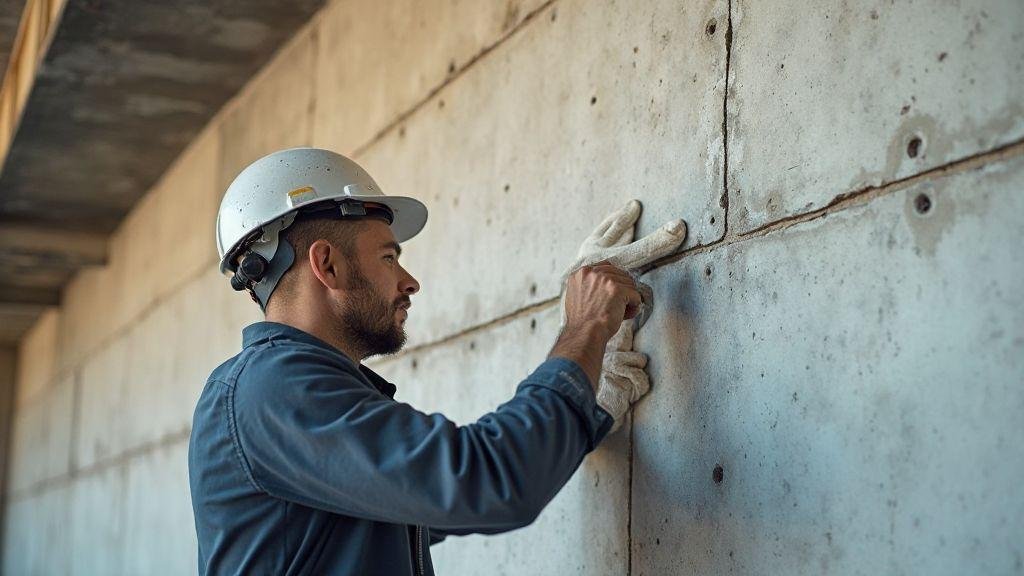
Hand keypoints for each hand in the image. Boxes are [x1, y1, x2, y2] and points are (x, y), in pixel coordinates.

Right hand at [559, 200, 687, 434]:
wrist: (581, 337)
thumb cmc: (584, 328)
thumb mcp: (581, 300)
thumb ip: (592, 286)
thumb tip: (615, 284)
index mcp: (578, 270)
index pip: (596, 239)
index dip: (613, 225)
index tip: (626, 210)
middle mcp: (588, 267)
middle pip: (621, 249)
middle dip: (625, 220)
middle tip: (636, 204)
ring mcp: (601, 275)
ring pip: (630, 282)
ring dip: (627, 301)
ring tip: (612, 314)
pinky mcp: (614, 285)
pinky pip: (635, 296)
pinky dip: (630, 309)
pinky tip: (617, 317)